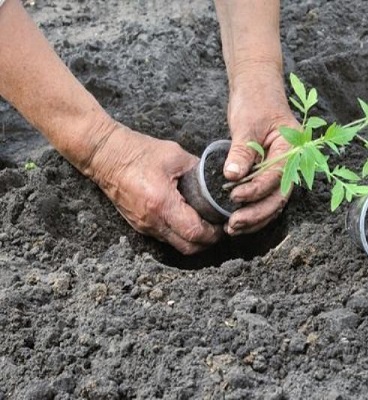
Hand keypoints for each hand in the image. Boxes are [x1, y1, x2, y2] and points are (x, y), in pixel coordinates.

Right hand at [87, 123, 221, 253]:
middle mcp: (152, 221)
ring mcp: (144, 226)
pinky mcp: (139, 225)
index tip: (224, 223)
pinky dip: (180, 234)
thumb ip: (198, 170)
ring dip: (194, 240)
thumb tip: (216, 180)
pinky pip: (165, 237)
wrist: (104, 155)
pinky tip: (188, 220)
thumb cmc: (137, 152)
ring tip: (206, 224)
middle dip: (207, 242)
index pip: (195, 232)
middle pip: (188, 247)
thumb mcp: (175, 155)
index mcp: (162, 203)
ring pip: (176, 245)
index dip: (213, 233)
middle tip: (219, 228)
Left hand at [223, 65, 299, 235]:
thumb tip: (232, 176)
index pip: (277, 176)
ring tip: (232, 228)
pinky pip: (265, 196)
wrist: (257, 88)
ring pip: (273, 201)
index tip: (235, 196)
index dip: (256, 190)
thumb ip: (241, 152)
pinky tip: (237, 219)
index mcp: (292, 148)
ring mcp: (282, 169)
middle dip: (257, 214)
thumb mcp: (246, 124)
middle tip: (234, 224)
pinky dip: (253, 209)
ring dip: (255, 217)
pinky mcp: (270, 173)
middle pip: (279, 197)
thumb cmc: (255, 100)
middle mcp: (292, 162)